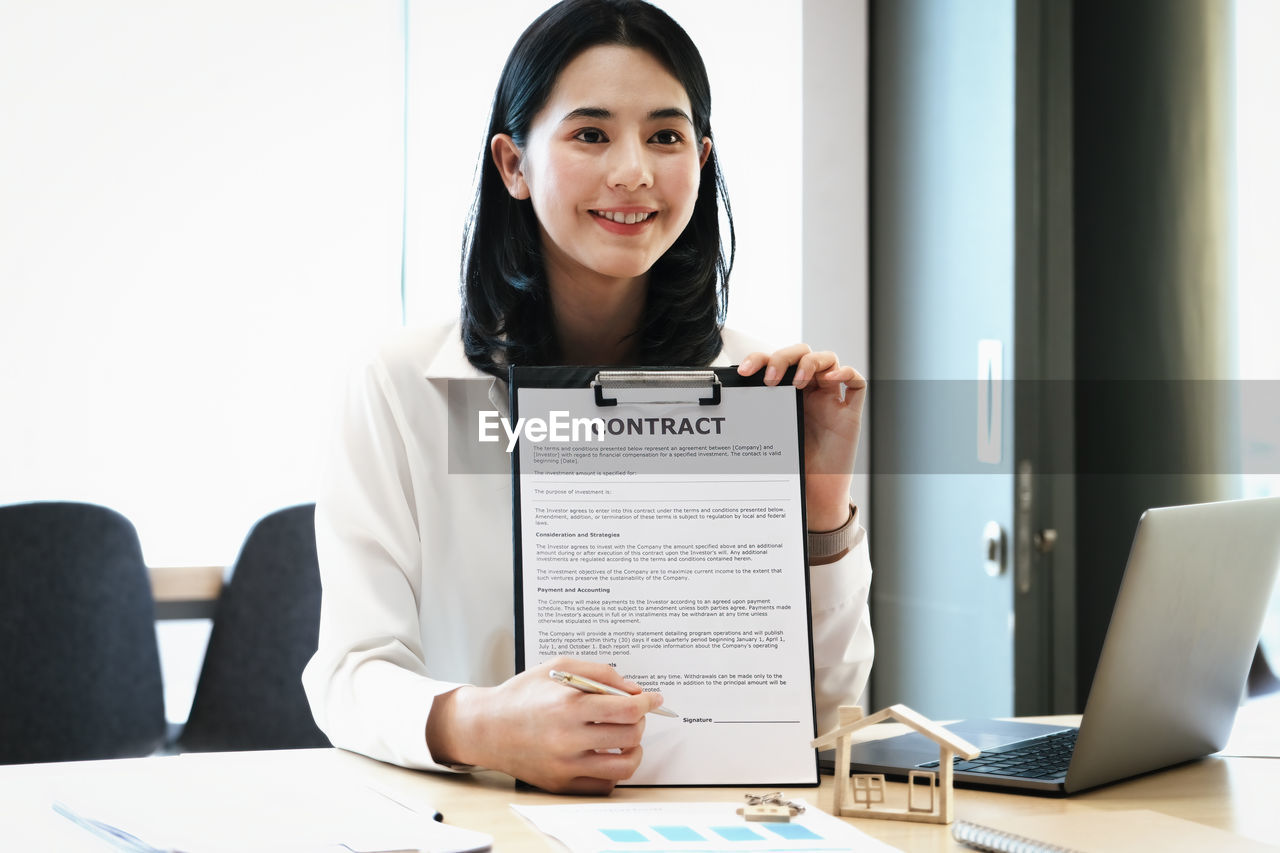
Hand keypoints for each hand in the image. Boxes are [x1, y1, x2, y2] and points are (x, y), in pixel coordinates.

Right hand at [425, 657, 663, 793]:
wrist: (487, 727)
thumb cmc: (523, 694)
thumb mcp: (559, 666)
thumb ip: (601, 673)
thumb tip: (635, 690)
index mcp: (568, 706)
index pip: (627, 709)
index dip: (647, 703)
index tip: (654, 699)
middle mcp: (568, 739)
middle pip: (630, 736)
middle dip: (639, 722)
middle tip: (632, 714)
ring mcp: (565, 766)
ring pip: (624, 766)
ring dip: (634, 749)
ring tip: (625, 738)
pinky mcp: (561, 784)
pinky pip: (605, 785)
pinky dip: (613, 770)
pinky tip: (606, 754)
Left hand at [738, 344, 865, 530]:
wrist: (814, 494)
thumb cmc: (791, 465)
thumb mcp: (767, 436)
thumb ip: (756, 416)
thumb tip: (726, 406)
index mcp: (786, 392)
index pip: (775, 362)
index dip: (760, 358)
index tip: (744, 371)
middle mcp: (809, 391)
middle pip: (801, 353)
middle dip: (783, 358)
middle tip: (770, 379)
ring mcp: (831, 399)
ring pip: (828, 359)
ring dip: (811, 363)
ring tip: (798, 381)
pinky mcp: (849, 412)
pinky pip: (857, 383)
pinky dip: (846, 373)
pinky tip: (832, 379)